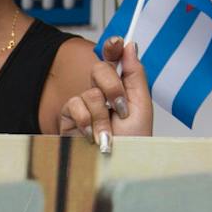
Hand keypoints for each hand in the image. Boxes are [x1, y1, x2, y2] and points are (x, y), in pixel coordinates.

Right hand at [56, 37, 153, 152]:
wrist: (116, 169)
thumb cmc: (134, 145)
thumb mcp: (142, 107)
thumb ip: (135, 74)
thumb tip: (130, 45)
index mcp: (124, 88)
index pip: (115, 59)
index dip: (113, 47)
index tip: (116, 43)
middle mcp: (104, 94)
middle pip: (100, 69)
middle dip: (113, 88)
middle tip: (120, 109)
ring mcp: (86, 105)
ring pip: (90, 91)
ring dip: (101, 117)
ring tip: (108, 136)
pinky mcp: (69, 118)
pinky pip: (73, 105)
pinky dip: (85, 121)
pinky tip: (92, 137)